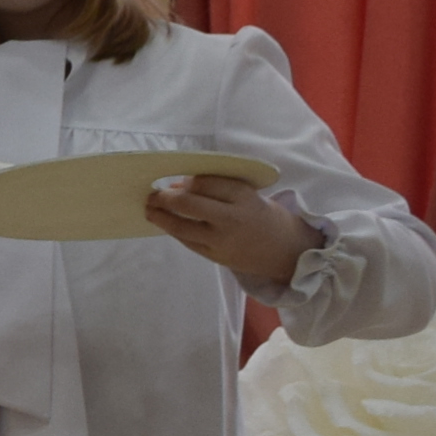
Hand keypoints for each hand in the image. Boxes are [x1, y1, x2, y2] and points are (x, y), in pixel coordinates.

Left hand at [145, 174, 322, 284]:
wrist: (285, 251)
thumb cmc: (263, 216)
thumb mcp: (248, 195)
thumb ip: (217, 189)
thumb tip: (179, 185)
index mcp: (243, 196)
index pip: (205, 183)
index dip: (185, 180)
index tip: (175, 179)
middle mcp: (231, 218)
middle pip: (189, 204)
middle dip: (165, 197)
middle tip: (152, 194)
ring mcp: (221, 240)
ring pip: (181, 226)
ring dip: (160, 216)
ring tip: (149, 208)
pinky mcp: (215, 256)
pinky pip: (186, 241)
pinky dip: (173, 230)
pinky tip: (164, 223)